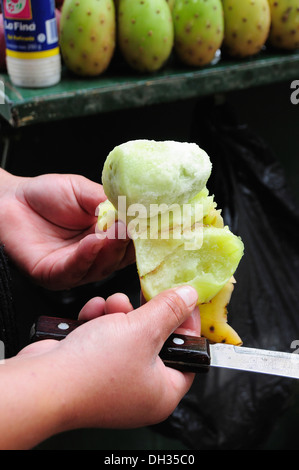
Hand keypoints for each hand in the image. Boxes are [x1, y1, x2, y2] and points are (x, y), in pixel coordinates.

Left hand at [0, 171, 133, 288]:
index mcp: (106, 237)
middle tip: (136, 227)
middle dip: (129, 243)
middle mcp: (94, 256)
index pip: (132, 242)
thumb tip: (137, 207)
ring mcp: (75, 268)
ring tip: (116, 230)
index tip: (157, 225)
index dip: (144, 235)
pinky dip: (86, 256)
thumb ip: (110, 202)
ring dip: (110, 250)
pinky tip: (93, 241)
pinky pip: (74, 271)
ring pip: (101, 267)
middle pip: (120, 258)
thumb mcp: (85, 192)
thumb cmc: (47, 195)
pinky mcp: (54, 275)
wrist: (9, 199)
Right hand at [13, 285, 199, 447]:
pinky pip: (103, 340)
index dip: (186, 325)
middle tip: (144, 296)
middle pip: (154, 341)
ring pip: (126, 336)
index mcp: (162, 393)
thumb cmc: (95, 369)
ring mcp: (112, 381)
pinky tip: (93, 313)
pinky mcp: (90, 369)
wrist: (42, 383)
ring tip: (112, 305)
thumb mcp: (143, 330)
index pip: (187, 354)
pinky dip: (99, 322)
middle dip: (144, 314)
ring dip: (119, 314)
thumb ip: (169, 311)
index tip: (182, 300)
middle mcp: (139, 390)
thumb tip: (190, 297)